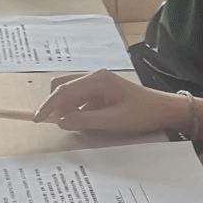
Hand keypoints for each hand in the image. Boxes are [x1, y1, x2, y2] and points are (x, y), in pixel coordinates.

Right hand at [33, 70, 176, 134]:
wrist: (165, 109)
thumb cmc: (142, 113)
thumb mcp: (113, 121)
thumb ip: (85, 120)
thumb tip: (60, 121)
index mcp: (97, 80)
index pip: (63, 90)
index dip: (48, 105)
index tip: (37, 119)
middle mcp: (94, 77)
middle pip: (62, 86)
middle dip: (55, 104)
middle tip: (58, 124)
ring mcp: (98, 83)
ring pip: (71, 93)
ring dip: (67, 108)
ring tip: (77, 125)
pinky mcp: (102, 92)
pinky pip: (82, 99)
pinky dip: (78, 110)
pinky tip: (87, 122)